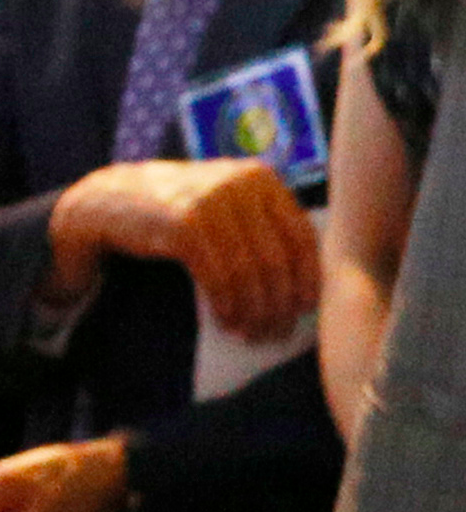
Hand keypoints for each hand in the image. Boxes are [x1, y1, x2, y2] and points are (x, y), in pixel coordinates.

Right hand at [48, 158, 320, 340]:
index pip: (301, 234)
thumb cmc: (183, 211)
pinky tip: (228, 322)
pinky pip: (218, 275)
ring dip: (253, 310)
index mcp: (263, 178)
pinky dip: (227, 304)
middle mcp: (242, 184)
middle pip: (276, 257)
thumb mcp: (229, 202)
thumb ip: (264, 225)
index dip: (307, 275)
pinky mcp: (184, 224)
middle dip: (280, 301)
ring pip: (248, 271)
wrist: (112, 200)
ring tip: (253, 333)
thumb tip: (305, 282)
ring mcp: (212, 202)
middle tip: (278, 332)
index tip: (307, 307)